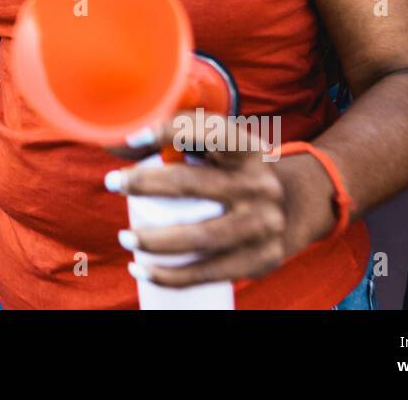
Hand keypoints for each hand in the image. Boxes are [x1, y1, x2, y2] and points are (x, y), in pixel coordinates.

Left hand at [105, 112, 332, 287]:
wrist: (296, 206)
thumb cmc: (236, 171)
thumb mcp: (223, 146)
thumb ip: (181, 136)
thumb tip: (116, 140)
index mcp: (249, 149)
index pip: (210, 133)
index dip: (169, 131)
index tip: (131, 138)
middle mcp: (260, 185)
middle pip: (193, 184)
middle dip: (145, 183)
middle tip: (112, 182)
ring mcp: (263, 225)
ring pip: (200, 236)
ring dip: (154, 240)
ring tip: (125, 238)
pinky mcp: (261, 258)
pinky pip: (209, 272)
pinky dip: (171, 276)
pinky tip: (142, 270)